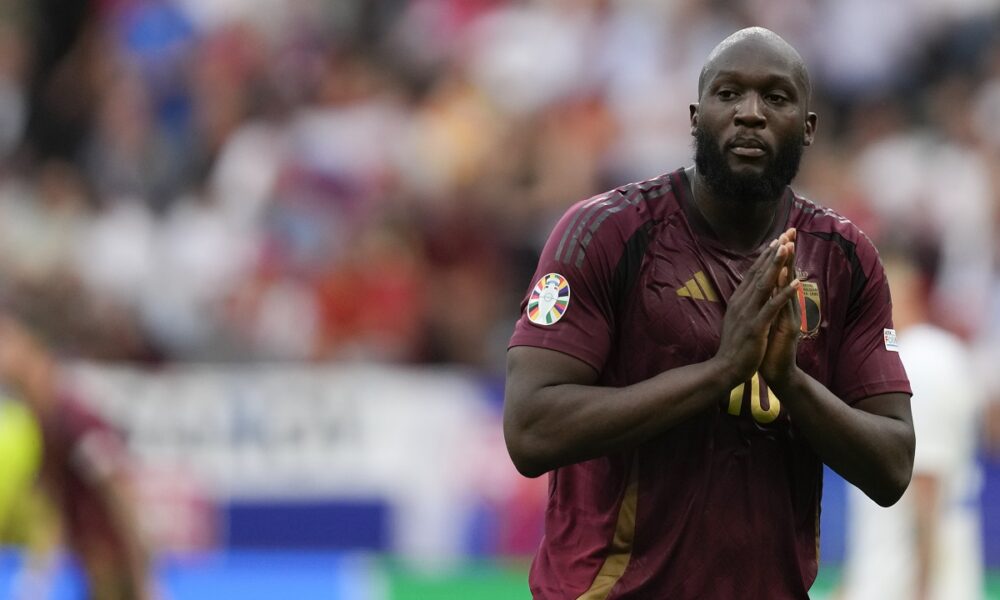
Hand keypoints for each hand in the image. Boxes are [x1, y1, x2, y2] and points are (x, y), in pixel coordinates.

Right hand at [714, 234, 800, 387]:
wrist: (725, 369)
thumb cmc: (734, 346)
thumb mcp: (737, 319)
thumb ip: (743, 303)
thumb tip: (747, 290)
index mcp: (738, 300)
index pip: (753, 272)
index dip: (766, 255)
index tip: (778, 239)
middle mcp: (742, 302)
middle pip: (760, 272)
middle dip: (774, 252)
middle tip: (787, 233)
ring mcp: (748, 313)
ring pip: (765, 284)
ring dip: (777, 264)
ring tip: (789, 247)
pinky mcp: (756, 327)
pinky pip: (772, 307)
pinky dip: (784, 293)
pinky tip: (795, 282)